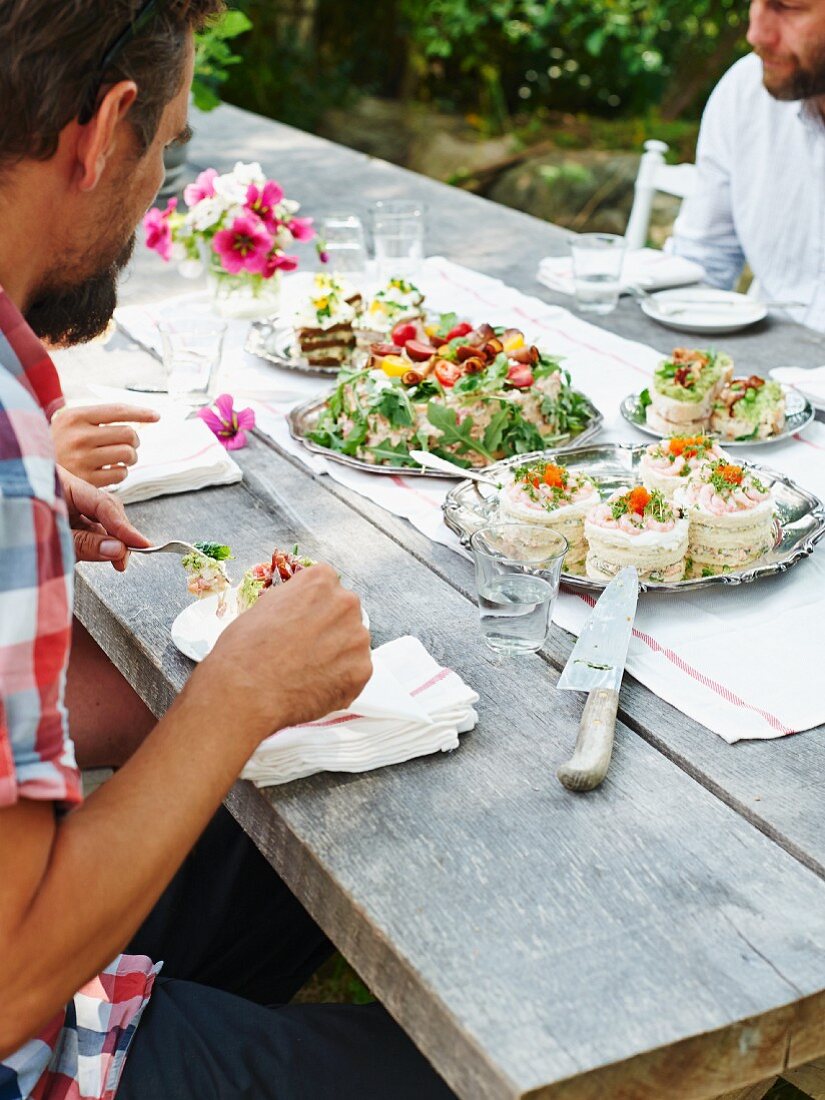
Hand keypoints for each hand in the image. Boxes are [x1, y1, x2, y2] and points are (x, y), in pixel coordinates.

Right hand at [51, 404, 159, 487]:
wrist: (32, 466)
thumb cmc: (61, 441)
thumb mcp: (72, 421)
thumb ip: (102, 417)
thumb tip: (144, 417)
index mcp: (76, 416)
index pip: (118, 410)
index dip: (141, 413)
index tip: (156, 416)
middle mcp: (78, 436)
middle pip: (128, 434)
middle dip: (134, 440)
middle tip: (129, 443)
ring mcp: (81, 459)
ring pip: (128, 455)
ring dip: (131, 457)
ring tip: (121, 457)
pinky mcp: (85, 480)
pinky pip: (120, 474)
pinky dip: (121, 472)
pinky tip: (110, 470)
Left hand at [57, 466, 150, 570]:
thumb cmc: (16, 535)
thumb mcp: (55, 541)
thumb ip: (86, 544)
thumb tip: (118, 549)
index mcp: (60, 484)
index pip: (102, 504)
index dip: (123, 526)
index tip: (142, 544)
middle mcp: (68, 489)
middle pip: (106, 508)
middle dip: (120, 534)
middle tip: (124, 559)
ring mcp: (68, 502)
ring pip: (101, 519)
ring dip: (111, 540)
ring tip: (118, 560)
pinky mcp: (69, 515)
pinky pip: (91, 526)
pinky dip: (100, 541)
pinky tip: (107, 552)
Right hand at [206, 565, 371, 738]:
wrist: (247, 693)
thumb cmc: (245, 650)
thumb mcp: (263, 606)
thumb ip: (293, 601)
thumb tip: (300, 606)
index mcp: (320, 581)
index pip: (327, 587)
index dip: (313, 608)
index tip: (304, 622)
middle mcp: (345, 603)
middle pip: (344, 614)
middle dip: (329, 630)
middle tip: (305, 650)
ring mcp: (357, 637)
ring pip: (352, 644)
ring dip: (336, 655)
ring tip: (307, 671)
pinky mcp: (362, 670)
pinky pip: (354, 672)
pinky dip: (340, 681)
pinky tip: (315, 686)